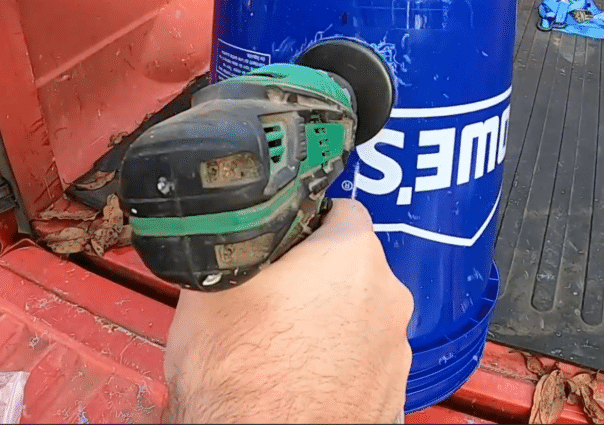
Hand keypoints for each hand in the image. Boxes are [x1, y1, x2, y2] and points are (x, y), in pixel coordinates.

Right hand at [164, 199, 413, 422]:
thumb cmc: (239, 376)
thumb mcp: (209, 287)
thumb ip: (231, 243)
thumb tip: (225, 231)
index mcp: (353, 257)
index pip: (339, 211)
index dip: (301, 222)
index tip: (276, 242)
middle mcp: (388, 300)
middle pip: (351, 267)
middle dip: (315, 276)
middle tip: (270, 296)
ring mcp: (394, 352)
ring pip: (358, 316)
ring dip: (327, 321)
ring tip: (279, 344)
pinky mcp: (391, 394)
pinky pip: (362, 360)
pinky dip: (337, 362)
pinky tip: (299, 375)